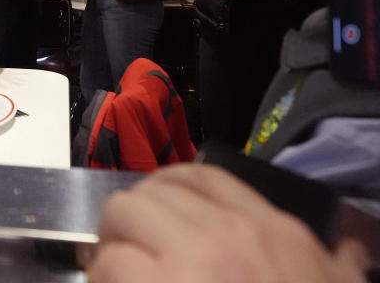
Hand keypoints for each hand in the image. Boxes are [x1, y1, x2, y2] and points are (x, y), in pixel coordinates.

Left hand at [86, 164, 368, 282]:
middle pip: (151, 192)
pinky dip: (102, 278)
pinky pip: (109, 263)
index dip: (167, 186)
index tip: (155, 208)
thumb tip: (346, 251)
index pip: (203, 177)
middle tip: (129, 251)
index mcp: (272, 233)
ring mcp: (189, 261)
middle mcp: (228, 235)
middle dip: (131, 220)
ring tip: (115, 275)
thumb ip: (335, 267)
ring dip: (112, 247)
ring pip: (121, 216)